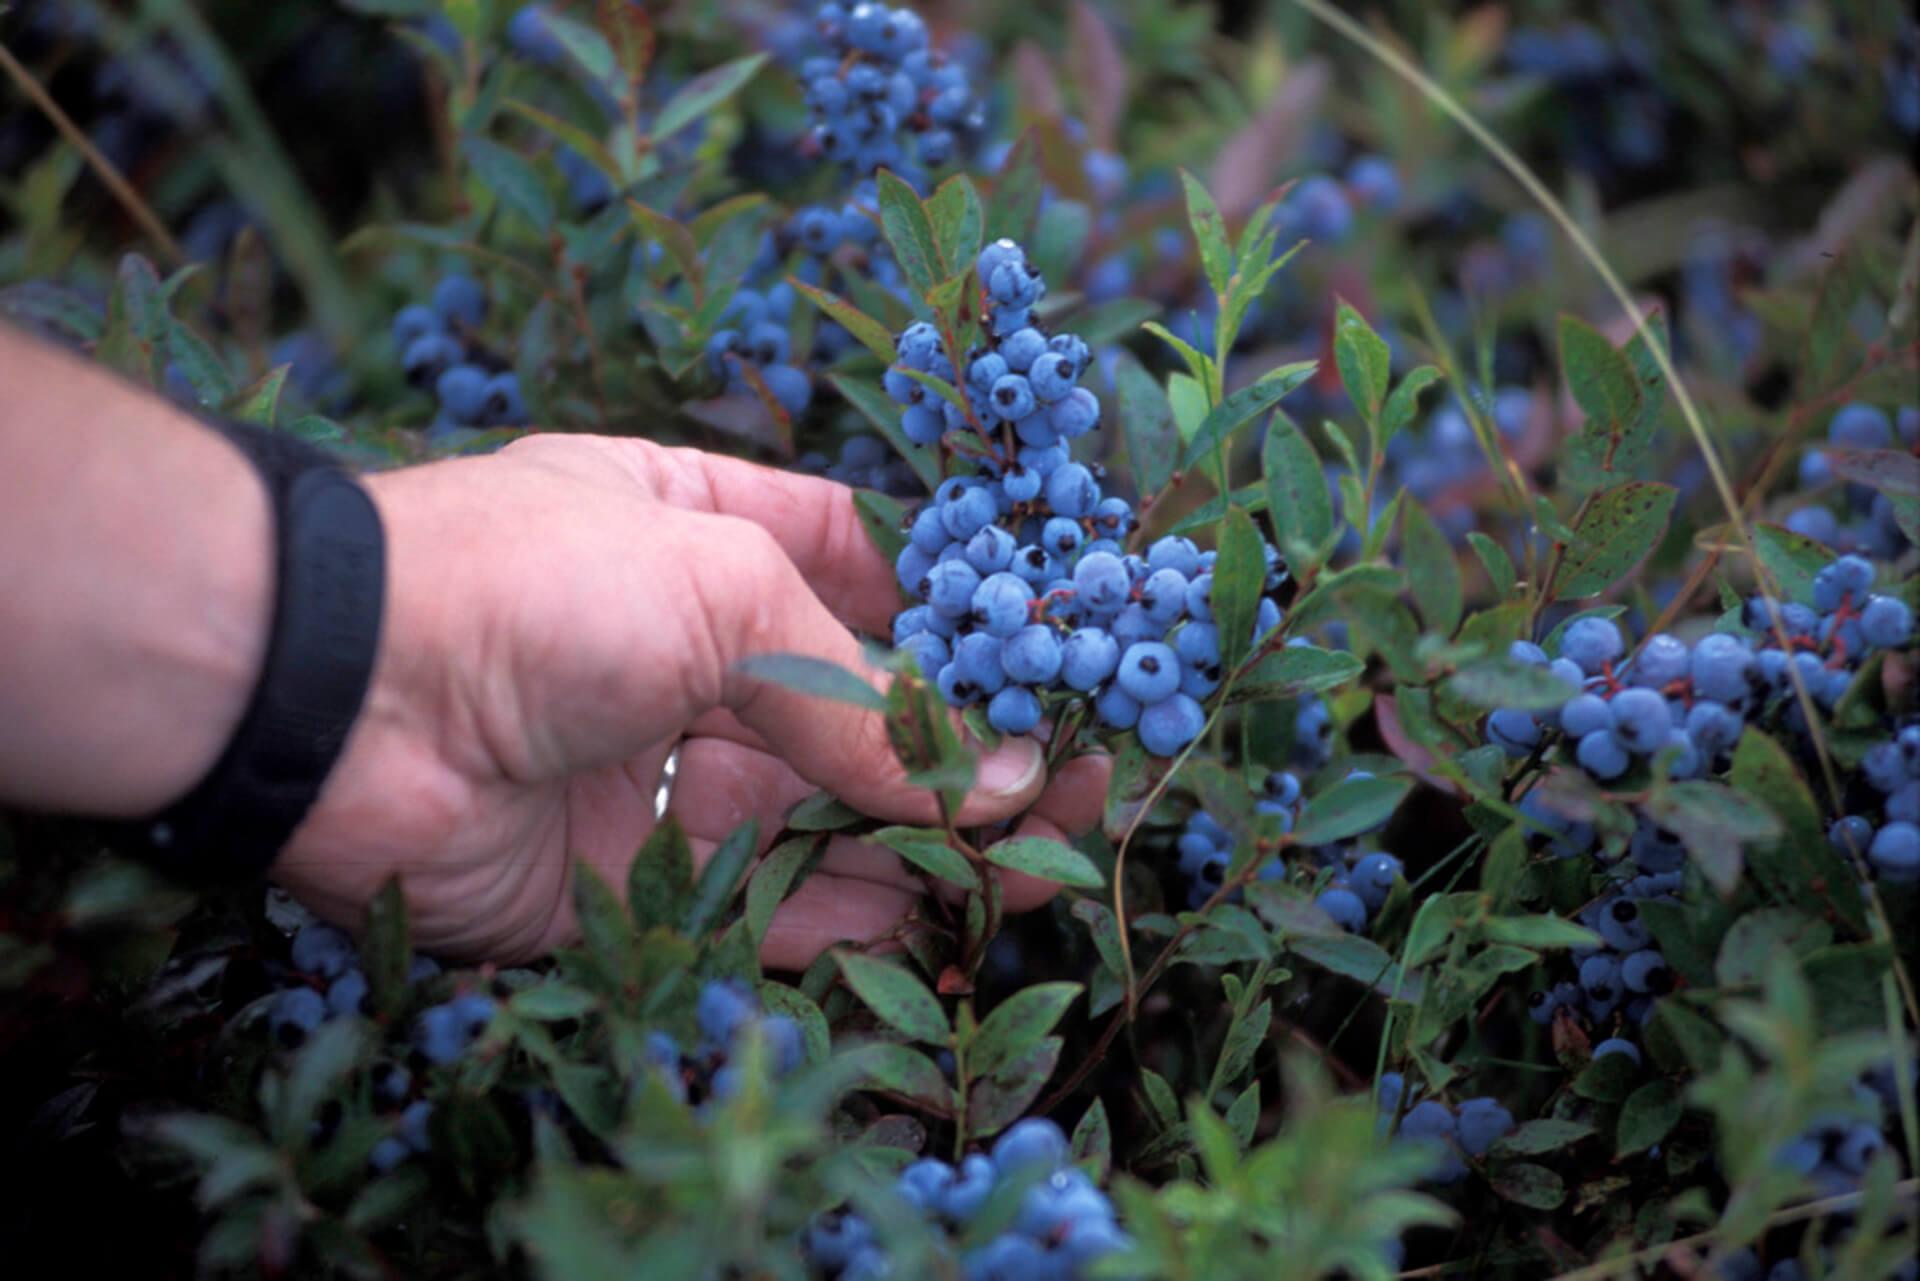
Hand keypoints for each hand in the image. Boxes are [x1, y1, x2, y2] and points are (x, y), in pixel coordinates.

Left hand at [274, 434, 1109, 966]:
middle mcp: (682, 651)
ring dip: (935, 835)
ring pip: (825, 813)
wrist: (341, 702)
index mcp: (693, 530)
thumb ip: (865, 698)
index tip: (1046, 648)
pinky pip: (764, 902)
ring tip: (1051, 852)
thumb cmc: (536, 582)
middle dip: (967, 742)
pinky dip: (856, 910)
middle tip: (1081, 778)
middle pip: (855, 705)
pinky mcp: (630, 879)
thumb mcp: (727, 591)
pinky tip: (949, 904)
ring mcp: (657, 767)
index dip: (950, 606)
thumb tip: (1008, 776)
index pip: (852, 561)